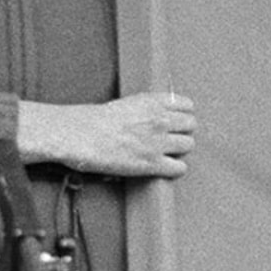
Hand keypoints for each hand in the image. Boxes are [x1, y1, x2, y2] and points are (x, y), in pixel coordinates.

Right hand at [29, 91, 197, 178]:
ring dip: (179, 150)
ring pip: (188, 145)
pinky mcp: (152, 164)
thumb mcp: (126, 103)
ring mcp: (158, 142)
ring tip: (166, 153)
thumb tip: (159, 116)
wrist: (79, 135)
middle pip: (191, 125)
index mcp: (152, 101)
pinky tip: (164, 167)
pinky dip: (174, 169)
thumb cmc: (93, 120)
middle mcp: (160, 119)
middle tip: (171, 138)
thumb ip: (147, 108)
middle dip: (182, 131)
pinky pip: (180, 168)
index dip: (182, 114)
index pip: (187, 105)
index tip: (176, 120)